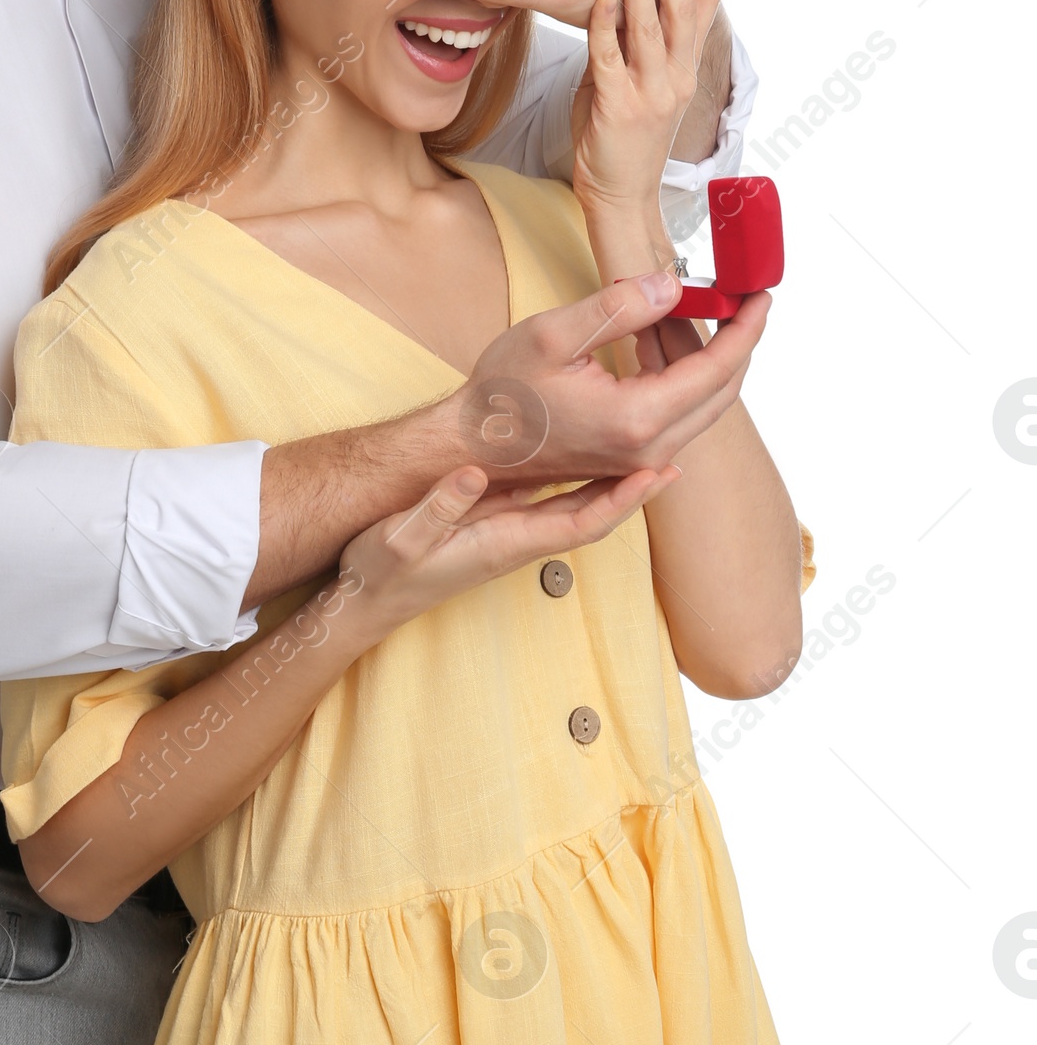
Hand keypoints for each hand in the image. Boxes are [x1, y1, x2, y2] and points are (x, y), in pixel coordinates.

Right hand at [337, 461, 677, 636]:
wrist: (367, 598)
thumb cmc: (384, 573)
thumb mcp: (400, 539)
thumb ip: (435, 510)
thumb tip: (470, 476)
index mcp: (505, 544)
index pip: (580, 523)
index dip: (621, 502)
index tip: (656, 476)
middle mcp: (518, 539)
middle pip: (593, 513)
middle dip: (636, 489)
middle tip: (676, 455)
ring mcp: (509, 531)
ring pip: (576, 503)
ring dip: (614, 480)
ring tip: (646, 445)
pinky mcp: (497, 523)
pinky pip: (550, 497)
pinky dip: (579, 477)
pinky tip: (589, 452)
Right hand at [438, 273, 767, 487]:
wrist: (472, 444)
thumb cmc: (501, 394)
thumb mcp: (553, 334)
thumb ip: (618, 307)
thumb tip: (672, 285)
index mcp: (636, 418)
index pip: (716, 370)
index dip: (746, 330)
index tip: (761, 298)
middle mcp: (647, 448)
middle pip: (722, 393)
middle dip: (739, 344)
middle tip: (745, 302)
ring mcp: (640, 460)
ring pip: (702, 407)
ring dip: (711, 361)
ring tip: (705, 313)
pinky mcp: (630, 458)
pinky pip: (678, 415)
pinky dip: (685, 377)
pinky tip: (667, 341)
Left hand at [570, 0, 719, 217]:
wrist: (619, 195)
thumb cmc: (619, 135)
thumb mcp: (634, 80)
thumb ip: (631, 41)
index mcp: (685, 66)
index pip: (705, 2)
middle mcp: (676, 76)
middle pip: (686, 7)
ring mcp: (650, 92)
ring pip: (652, 29)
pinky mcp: (618, 107)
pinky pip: (612, 59)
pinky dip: (606, 26)